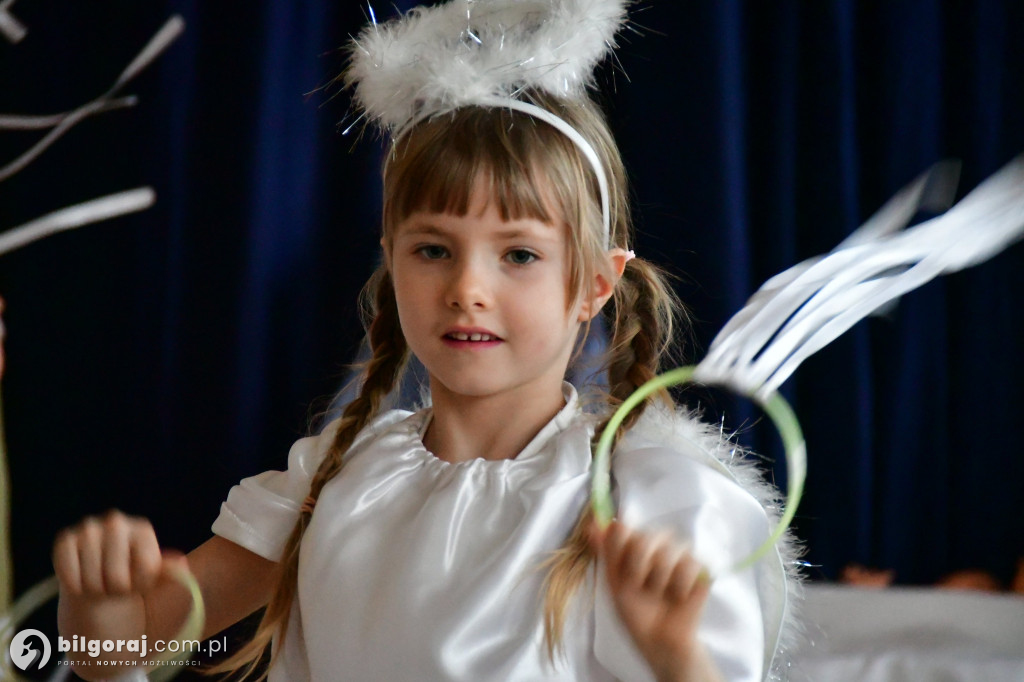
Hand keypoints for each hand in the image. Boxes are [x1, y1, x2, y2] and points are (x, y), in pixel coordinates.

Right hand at [53, 510, 184, 599]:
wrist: (98, 579)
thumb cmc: (131, 577)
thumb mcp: (154, 577)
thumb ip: (169, 572)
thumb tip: (180, 563)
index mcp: (142, 529)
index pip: (146, 568)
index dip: (141, 584)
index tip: (138, 582)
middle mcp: (116, 521)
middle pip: (117, 576)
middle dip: (117, 589)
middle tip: (115, 585)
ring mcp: (88, 528)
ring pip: (92, 579)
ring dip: (95, 590)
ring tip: (100, 582)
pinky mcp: (65, 540)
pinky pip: (70, 575)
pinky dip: (76, 586)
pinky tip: (81, 579)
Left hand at [589, 520, 722, 681]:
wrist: (660, 641)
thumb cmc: (636, 613)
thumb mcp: (614, 583)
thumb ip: (606, 552)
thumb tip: (590, 524)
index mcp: (634, 548)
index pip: (625, 528)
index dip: (620, 544)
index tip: (619, 565)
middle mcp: (657, 547)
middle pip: (648, 535)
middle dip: (639, 562)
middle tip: (638, 584)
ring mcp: (680, 556)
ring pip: (671, 546)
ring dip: (660, 574)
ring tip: (659, 593)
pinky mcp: (700, 569)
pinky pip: (691, 562)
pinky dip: (681, 583)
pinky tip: (678, 596)